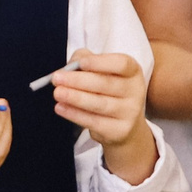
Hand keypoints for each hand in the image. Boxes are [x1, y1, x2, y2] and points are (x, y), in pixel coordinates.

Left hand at [46, 50, 154, 181]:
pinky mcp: (119, 130)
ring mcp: (130, 112)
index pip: (121, 64)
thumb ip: (85, 60)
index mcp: (132, 71)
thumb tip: (71, 66)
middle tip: (57, 79)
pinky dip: (75, 114)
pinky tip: (61, 108)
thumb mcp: (101, 71)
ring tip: (57, 93)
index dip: (100, 63)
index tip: (81, 63)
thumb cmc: (108, 91)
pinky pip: (94, 122)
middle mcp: (135, 91)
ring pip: (99, 104)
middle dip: (78, 81)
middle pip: (105, 84)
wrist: (124, 125)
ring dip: (75, 98)